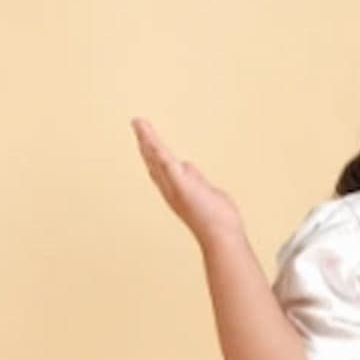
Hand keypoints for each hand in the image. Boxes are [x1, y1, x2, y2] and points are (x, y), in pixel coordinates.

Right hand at [131, 117, 244, 243]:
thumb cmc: (217, 221)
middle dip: (145, 142)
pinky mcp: (181, 184)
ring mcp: (175, 186)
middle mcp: (171, 190)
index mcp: (178, 192)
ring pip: (157, 157)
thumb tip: (188, 166)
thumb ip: (196, 180)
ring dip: (147, 138)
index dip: (153, 155)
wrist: (221, 236)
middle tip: (137, 125)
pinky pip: (165, 161)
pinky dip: (155, 146)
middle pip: (154, 161)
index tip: (146, 140)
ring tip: (138, 122)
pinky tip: (148, 134)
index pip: (162, 170)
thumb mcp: (206, 194)